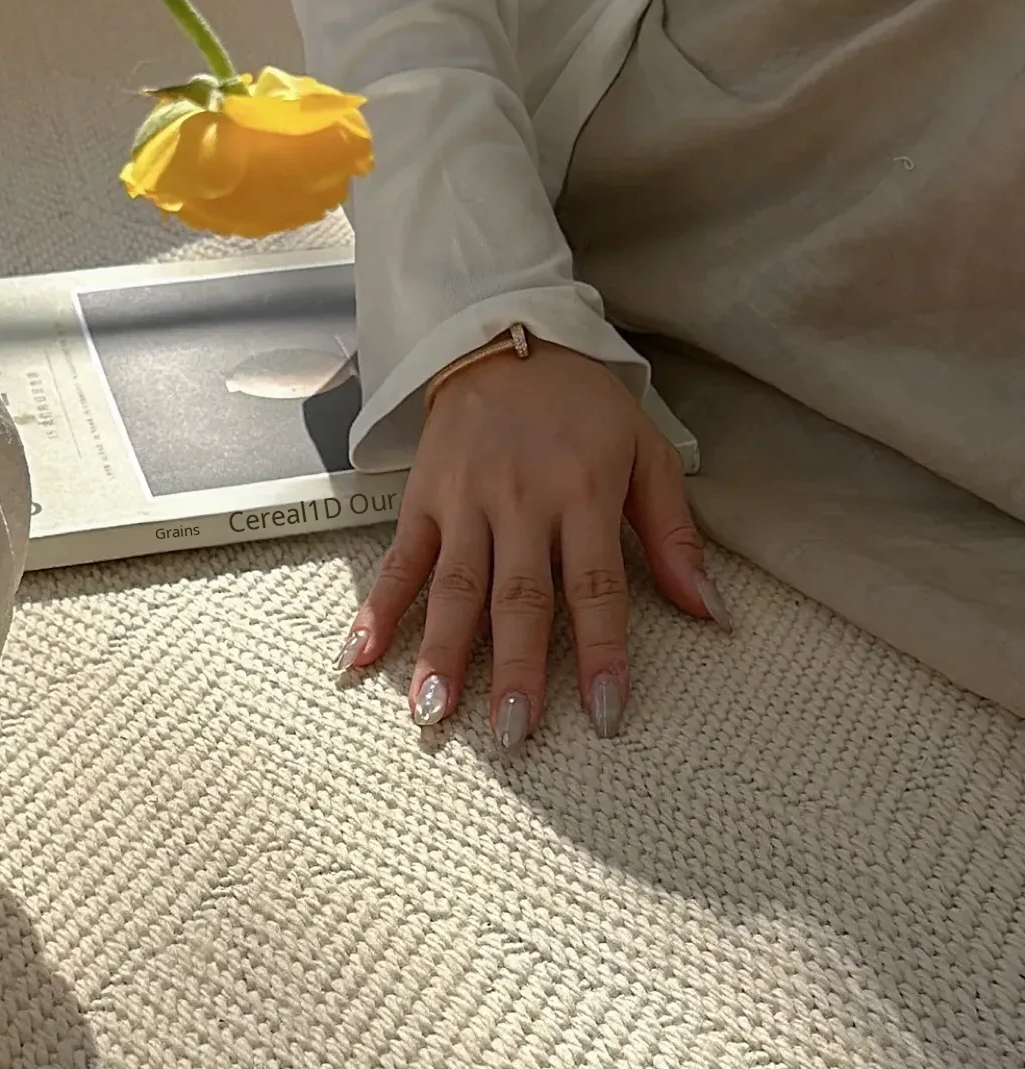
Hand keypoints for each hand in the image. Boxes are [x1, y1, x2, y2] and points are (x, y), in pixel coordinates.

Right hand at [334, 338, 731, 743]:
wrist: (503, 333)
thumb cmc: (581, 403)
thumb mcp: (645, 452)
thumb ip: (672, 535)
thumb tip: (709, 611)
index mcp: (584, 493)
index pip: (596, 587)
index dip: (600, 652)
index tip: (603, 713)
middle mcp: (521, 502)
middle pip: (518, 598)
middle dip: (514, 670)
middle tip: (511, 735)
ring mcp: (465, 502)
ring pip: (454, 588)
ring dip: (442, 654)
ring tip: (434, 714)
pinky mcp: (421, 499)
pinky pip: (399, 561)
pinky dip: (376, 610)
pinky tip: (358, 659)